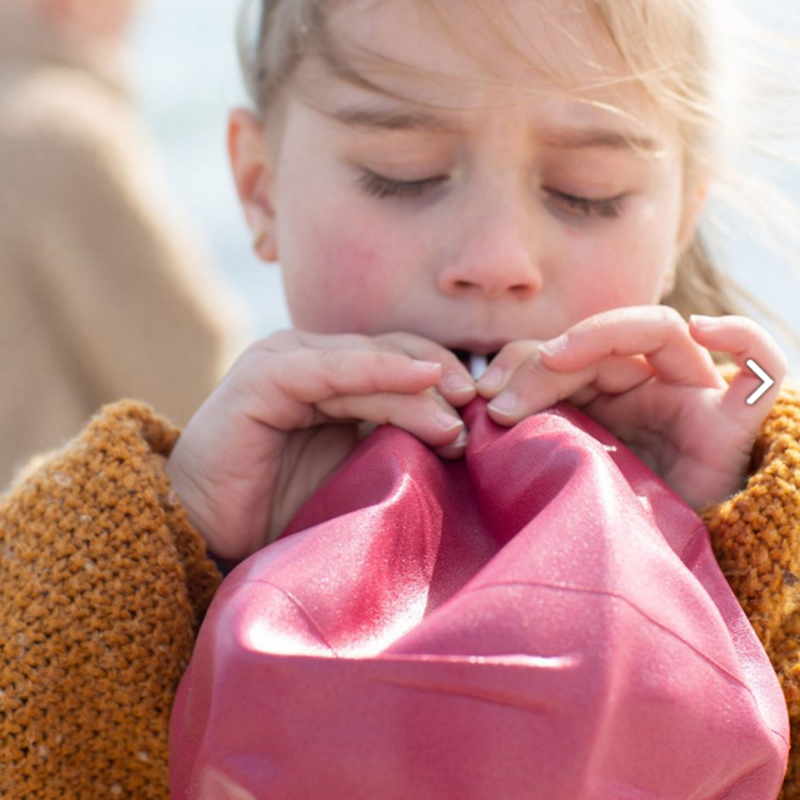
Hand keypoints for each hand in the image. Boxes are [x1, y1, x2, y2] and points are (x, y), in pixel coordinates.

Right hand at [166, 330, 475, 559]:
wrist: (209, 537)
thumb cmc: (285, 512)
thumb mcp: (357, 471)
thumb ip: (398, 444)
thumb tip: (466, 438)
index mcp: (336, 378)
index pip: (404, 363)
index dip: (447, 380)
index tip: (486, 412)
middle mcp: (314, 360)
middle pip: (395, 354)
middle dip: (443, 379)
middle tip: (480, 411)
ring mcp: (287, 360)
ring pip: (370, 361)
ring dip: (418, 386)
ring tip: (457, 419)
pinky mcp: (265, 375)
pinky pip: (330, 368)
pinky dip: (377, 371)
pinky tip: (420, 379)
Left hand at [475, 306, 787, 510]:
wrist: (659, 574)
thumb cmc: (605, 521)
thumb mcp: (561, 470)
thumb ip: (536, 432)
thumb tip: (486, 408)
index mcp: (606, 398)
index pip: (564, 354)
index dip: (520, 363)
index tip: (483, 397)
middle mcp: (648, 389)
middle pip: (600, 344)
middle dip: (543, 363)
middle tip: (502, 404)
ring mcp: (690, 400)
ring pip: (658, 332)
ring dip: (597, 336)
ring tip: (555, 359)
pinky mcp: (732, 426)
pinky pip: (762, 366)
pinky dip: (739, 336)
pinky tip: (704, 328)